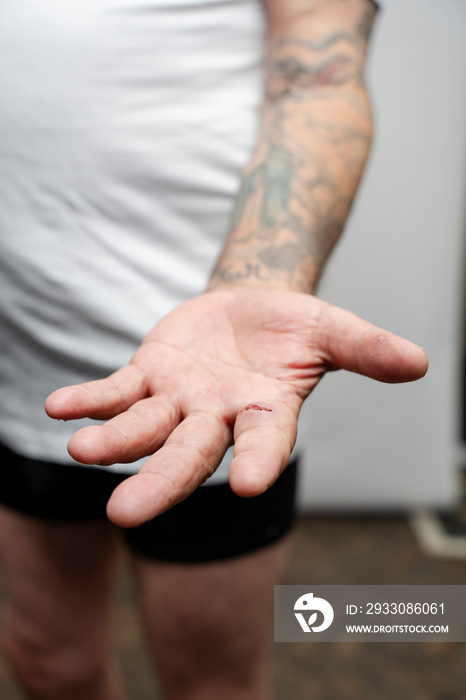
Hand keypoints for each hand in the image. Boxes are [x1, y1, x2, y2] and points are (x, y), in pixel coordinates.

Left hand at [45, 289, 427, 526]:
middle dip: (160, 482)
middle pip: (188, 454)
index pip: (263, 444)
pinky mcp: (148, 375)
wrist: (249, 310)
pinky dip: (90, 399)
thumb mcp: (330, 329)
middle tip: (126, 516)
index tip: (252, 484)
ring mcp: (178, 399)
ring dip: (114, 440)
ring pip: (144, 426)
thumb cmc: (293, 327)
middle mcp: (218, 417)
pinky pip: (116, 390)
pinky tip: (58, 407)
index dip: (259, 461)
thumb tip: (418, 362)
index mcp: (265, 413)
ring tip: (81, 451)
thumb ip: (365, 348)